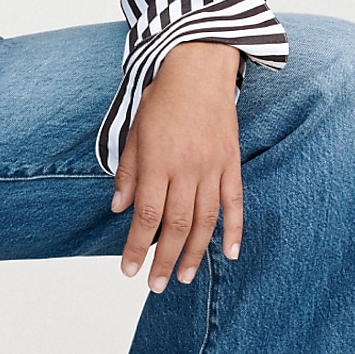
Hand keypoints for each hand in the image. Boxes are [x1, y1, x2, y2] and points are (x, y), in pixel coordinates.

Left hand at [112, 42, 242, 290]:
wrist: (199, 68)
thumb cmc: (161, 100)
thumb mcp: (135, 131)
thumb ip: (128, 171)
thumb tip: (120, 209)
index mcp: (158, 162)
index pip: (146, 215)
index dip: (137, 247)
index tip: (128, 270)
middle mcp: (186, 168)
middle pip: (175, 225)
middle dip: (163, 259)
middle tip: (155, 285)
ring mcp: (212, 167)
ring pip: (205, 220)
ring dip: (193, 253)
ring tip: (182, 277)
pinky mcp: (231, 163)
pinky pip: (235, 202)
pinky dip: (234, 230)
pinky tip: (228, 253)